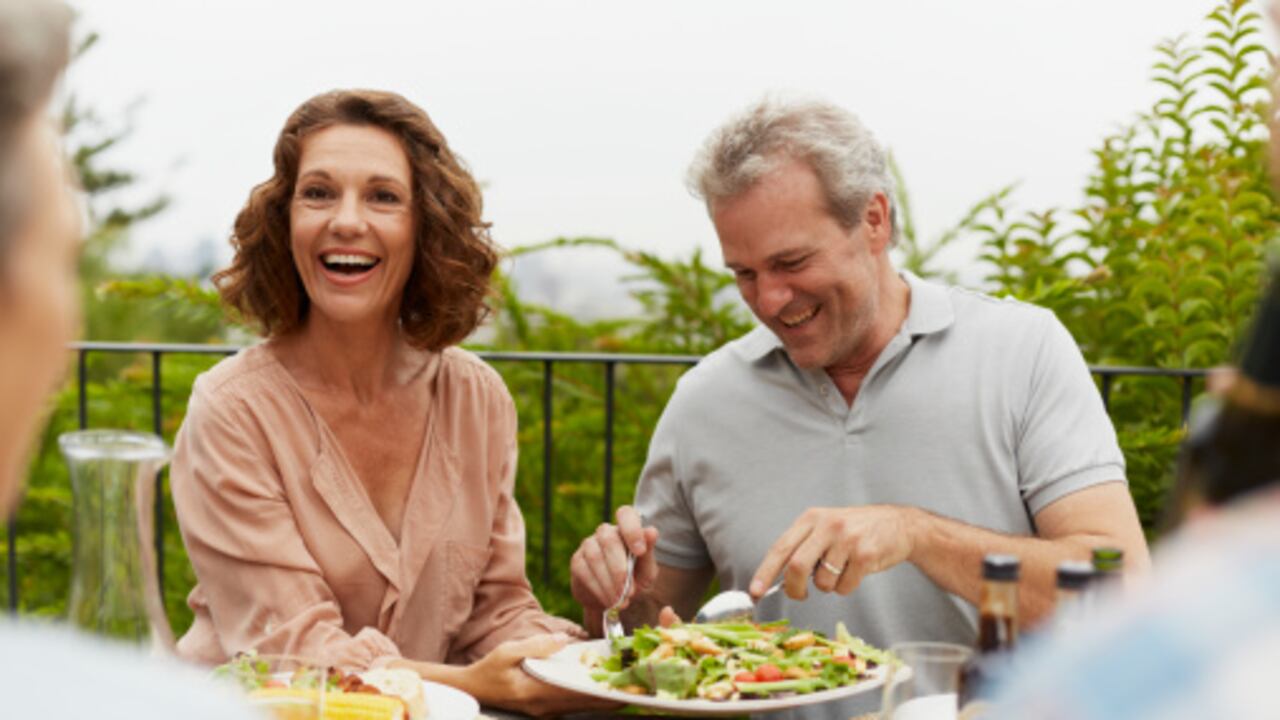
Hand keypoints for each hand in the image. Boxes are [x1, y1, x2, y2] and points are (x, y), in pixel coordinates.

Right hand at [461, 634, 620, 716]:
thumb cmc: (489, 670)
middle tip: (637, 687)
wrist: (473, 689)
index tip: (625, 687)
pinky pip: (573, 703)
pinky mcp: (546, 708)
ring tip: (627, 686)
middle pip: (586, 703)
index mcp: (537, 693)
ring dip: (602, 696)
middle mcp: (545, 706)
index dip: (603, 692)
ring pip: (582, 705)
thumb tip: (562, 639)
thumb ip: (535, 646)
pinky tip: (602, 686)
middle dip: (610, 696)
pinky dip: (589, 696)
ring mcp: (546, 710)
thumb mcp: (506, 652)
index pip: (578, 694)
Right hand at [569, 505, 658, 627]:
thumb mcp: (646, 570)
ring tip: (620, 600)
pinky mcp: (577, 560)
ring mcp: (589, 544)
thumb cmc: (635, 579)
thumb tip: (652, 531)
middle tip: (629, 591)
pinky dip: (598, 588)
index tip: (640, 552)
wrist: (614, 599)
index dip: (632, 530)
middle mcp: (606, 532)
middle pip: (608, 538)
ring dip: (609, 582)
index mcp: (626, 528)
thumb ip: (649, 553)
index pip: (626, 514)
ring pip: (595, 556)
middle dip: (619, 567)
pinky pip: (584, 571)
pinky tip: (608, 600)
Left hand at [749, 506, 916, 599]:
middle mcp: (827, 525)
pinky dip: (847, 587)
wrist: (899, 524)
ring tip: (841, 570)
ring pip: (822, 582)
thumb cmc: (857, 530)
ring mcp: (847, 539)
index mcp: (811, 518)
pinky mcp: (865, 554)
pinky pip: (845, 587)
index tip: (755, 592)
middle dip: (794, 589)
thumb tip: (777, 578)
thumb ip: (803, 547)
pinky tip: (857, 571)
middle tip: (800, 595)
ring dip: (828, 586)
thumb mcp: (826, 527)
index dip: (765, 572)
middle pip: (796, 567)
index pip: (780, 548)